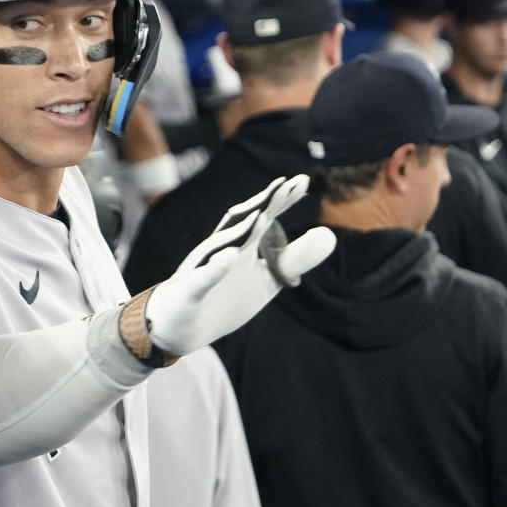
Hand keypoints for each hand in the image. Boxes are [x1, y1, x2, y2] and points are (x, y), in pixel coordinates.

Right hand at [143, 175, 334, 354]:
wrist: (177, 325)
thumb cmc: (223, 297)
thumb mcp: (266, 280)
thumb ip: (295, 258)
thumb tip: (329, 235)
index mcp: (242, 248)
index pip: (264, 220)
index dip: (281, 202)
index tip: (302, 181)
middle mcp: (220, 252)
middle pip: (242, 225)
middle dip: (262, 206)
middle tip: (284, 185)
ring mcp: (202, 270)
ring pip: (220, 247)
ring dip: (240, 231)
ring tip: (262, 213)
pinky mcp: (190, 292)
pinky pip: (202, 280)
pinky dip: (215, 269)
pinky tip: (228, 257)